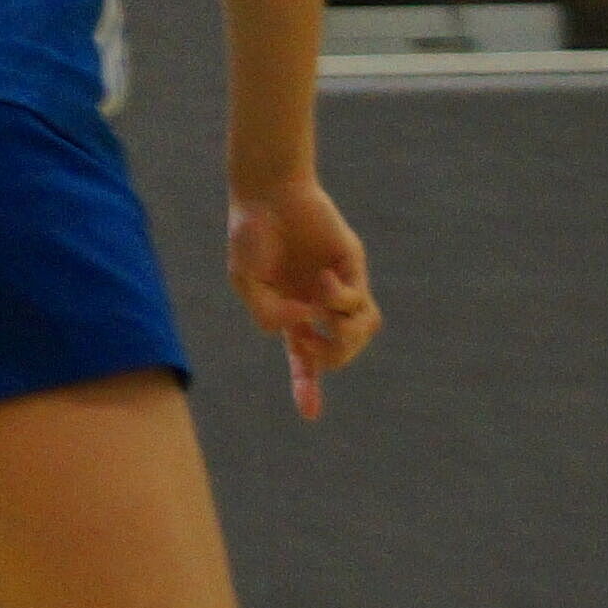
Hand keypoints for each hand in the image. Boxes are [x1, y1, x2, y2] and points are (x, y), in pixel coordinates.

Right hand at [225, 174, 378, 417]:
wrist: (269, 192)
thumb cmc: (251, 234)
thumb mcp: (244, 281)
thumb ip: (267, 313)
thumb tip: (304, 325)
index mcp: (290, 313)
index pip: (303, 360)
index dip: (306, 388)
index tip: (309, 414)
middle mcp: (318, 305)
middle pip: (339, 352)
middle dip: (329, 360)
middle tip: (310, 347)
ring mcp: (338, 286)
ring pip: (362, 330)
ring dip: (345, 336)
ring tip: (325, 316)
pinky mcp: (353, 266)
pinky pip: (360, 299)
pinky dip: (341, 300)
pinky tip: (322, 281)